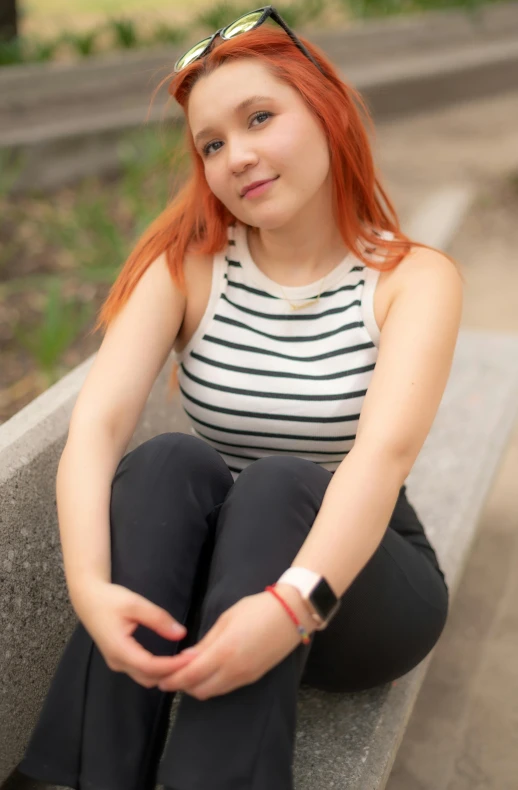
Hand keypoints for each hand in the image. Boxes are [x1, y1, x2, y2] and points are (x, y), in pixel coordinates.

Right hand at [71, 579, 187, 688]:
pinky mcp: (119, 660)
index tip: (192, 657)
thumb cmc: (110, 599)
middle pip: (149, 678)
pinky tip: (171, 661)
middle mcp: (117, 661)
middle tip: (194, 660)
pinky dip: (157, 670)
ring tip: (185, 661)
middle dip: (172, 673)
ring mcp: (117, 663)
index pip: (150, 666)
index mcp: (119, 649)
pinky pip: (140, 672)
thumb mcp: (135, 603)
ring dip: (165, 674)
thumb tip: (181, 633)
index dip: (173, 665)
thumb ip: (158, 619)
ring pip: (145, 678)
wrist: (87, 598)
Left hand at [156, 589, 315, 699]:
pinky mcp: (254, 678)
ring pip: (213, 692)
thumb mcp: (226, 620)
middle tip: (170, 675)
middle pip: (199, 689)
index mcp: (224, 652)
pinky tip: (207, 673)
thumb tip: (186, 659)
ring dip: (197, 686)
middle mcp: (233, 670)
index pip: (190, 675)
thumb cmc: (256, 609)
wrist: (291, 614)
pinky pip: (226, 688)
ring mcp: (245, 676)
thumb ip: (206, 643)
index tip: (159, 678)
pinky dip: (212, 685)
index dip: (173, 680)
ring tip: (187, 674)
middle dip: (182, 686)